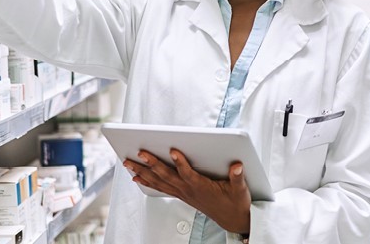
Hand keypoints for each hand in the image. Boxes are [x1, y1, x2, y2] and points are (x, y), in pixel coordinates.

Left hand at [125, 149, 251, 234]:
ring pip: (159, 182)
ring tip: (129, 163)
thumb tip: (237, 166)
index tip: (174, 151)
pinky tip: (137, 177)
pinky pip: (160, 188)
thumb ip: (237, 177)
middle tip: (140, 152)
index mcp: (202, 187)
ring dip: (143, 172)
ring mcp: (183, 193)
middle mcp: (189, 190)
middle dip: (152, 164)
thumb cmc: (235, 202)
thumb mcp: (240, 189)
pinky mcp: (181, 195)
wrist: (232, 219)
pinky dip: (147, 182)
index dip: (181, 163)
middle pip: (167, 176)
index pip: (188, 173)